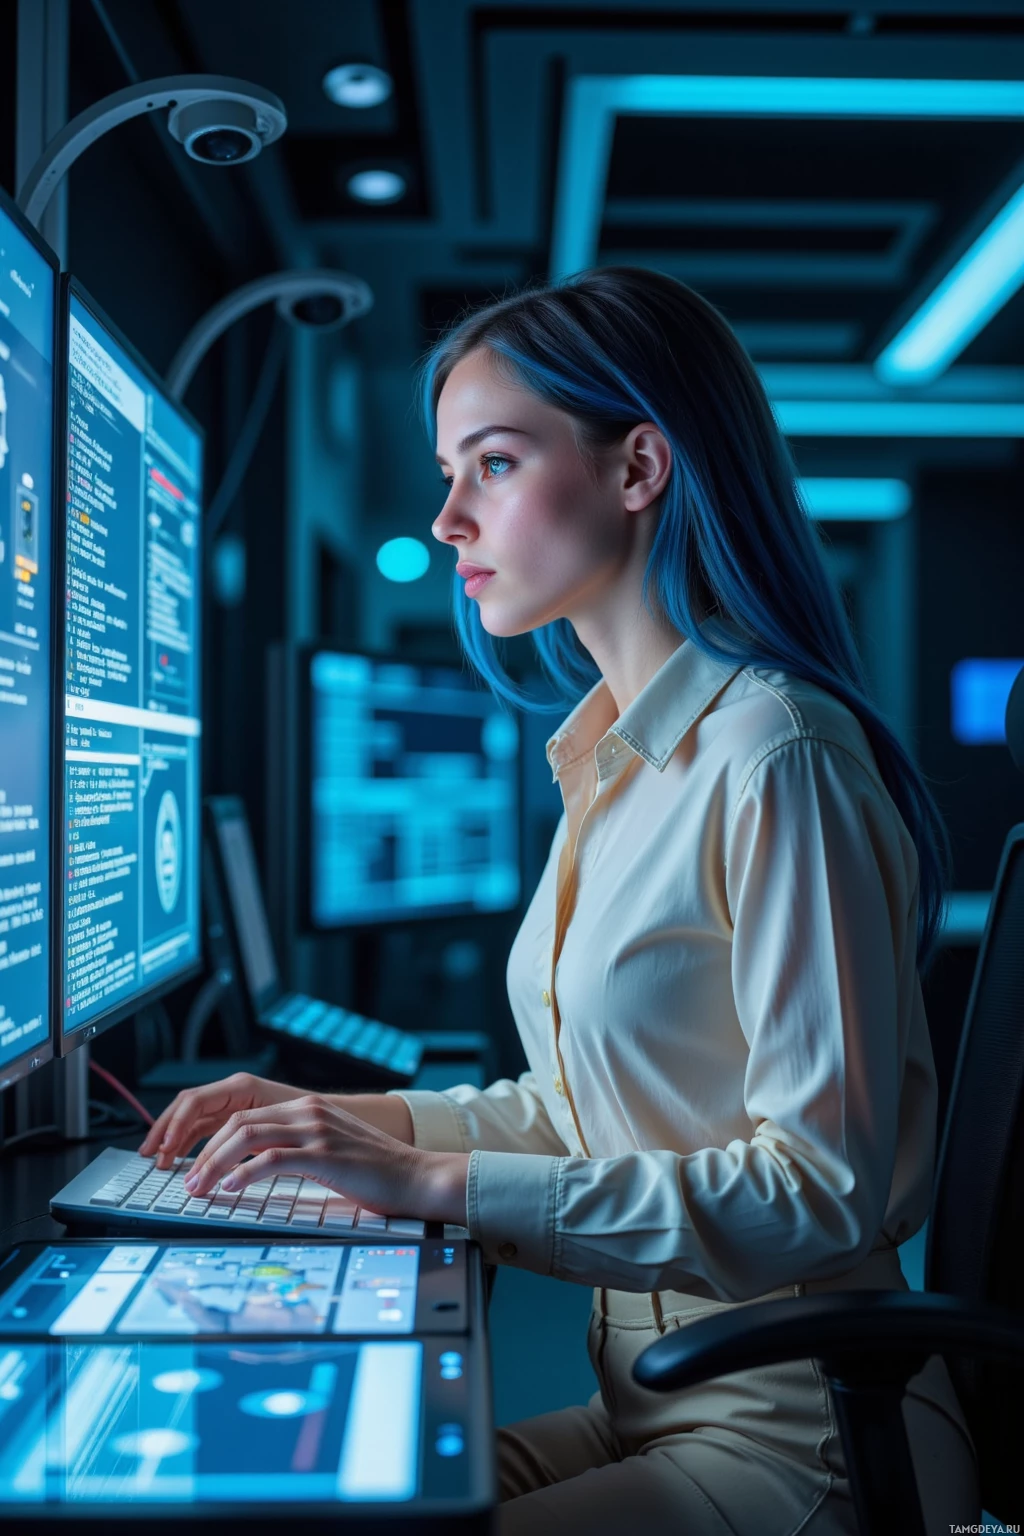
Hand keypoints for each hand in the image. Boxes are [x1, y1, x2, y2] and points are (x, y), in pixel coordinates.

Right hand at [140, 1073, 306, 1168]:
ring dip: (175, 1137)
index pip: (195, 1102)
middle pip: (188, 1106)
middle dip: (166, 1130)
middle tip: (151, 1156)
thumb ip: (251, 1139)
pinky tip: (183, 1159)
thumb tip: (226, 1161)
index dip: (176, 1125)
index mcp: (244, 1088)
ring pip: (194, 1117)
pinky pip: (207, 1126)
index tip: (165, 1150)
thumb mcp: (283, 1130)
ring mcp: (237, 1103)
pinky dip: (191, 1141)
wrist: (349, 1126)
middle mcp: (237, 1091)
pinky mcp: (242, 1118)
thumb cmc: (319, 1124)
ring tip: (160, 1162)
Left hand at [180, 1093, 468, 1224]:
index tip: (196, 1167)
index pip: (245, 1116)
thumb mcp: (331, 1147)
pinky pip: (271, 1160)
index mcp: (307, 1107)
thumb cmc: (376, 1171)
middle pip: (238, 1123)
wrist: (416, 1176)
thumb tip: (259, 1165)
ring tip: (199, 1188)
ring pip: (247, 1137)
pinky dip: (243, 1175)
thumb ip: (299, 1145)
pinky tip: (229, 1190)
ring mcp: (316, 1131)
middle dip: (205, 1153)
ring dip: (215, 1164)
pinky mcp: (324, 1155)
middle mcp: (308, 1112)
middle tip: (188, 1181)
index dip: (214, 1141)